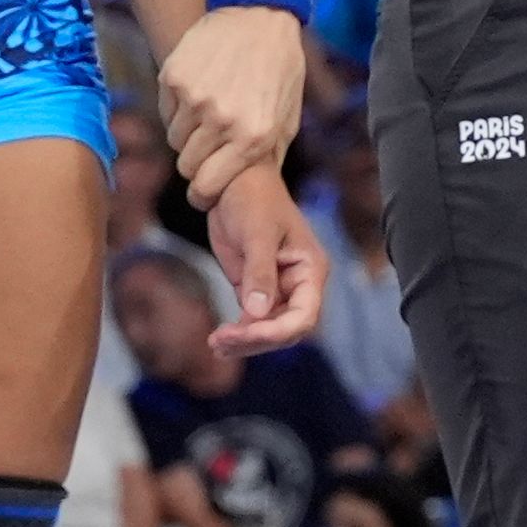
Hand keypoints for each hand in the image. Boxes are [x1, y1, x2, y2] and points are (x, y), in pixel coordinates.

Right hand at [158, 5, 307, 205]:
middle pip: (187, 166)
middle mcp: (222, 120)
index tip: (202, 192)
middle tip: (210, 146)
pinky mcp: (174, 77)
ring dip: (189, 134)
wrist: (260, 17)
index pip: (206, 187)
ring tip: (210, 112)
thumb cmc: (279, 70)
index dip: (202, 194)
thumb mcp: (287, 118)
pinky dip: (178, 109)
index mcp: (253, 136)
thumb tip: (248, 194)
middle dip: (197, 162)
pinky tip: (200, 91)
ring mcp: (194, 98)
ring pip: (175, 139)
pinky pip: (166, 112)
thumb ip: (267, 159)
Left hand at [205, 165, 327, 357]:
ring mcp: (278, 289)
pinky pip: (253, 321)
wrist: (235, 182)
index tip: (245, 333)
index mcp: (310, 270)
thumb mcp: (257, 234)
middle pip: (286, 330)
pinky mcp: (256, 289)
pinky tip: (218, 340)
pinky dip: (238, 333)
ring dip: (245, 341)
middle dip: (256, 339)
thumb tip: (257, 313)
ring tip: (216, 344)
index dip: (277, 332)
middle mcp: (299, 284)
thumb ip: (260, 273)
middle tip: (220, 341)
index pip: (304, 316)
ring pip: (268, 330)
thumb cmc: (254, 199)